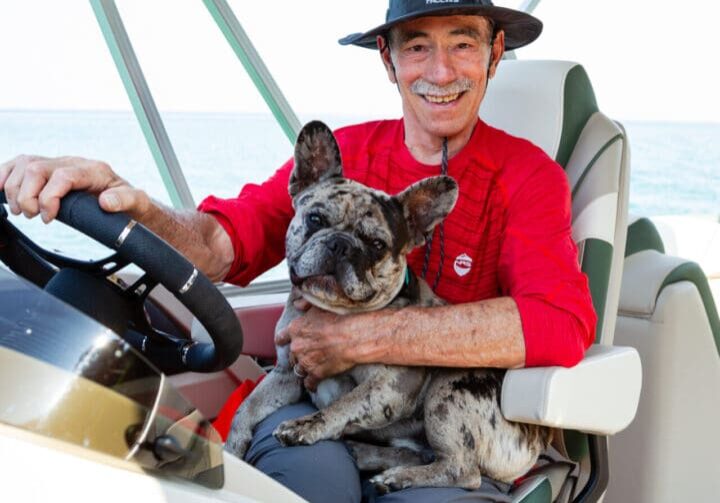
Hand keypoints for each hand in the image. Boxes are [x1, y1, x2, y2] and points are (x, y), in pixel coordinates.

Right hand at [0, 155, 148, 222]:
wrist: (128, 201)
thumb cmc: (130, 203)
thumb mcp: (137, 202)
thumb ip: (125, 200)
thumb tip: (106, 202)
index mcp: (94, 170)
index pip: (62, 175)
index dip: (49, 197)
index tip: (48, 217)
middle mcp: (73, 163)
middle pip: (36, 168)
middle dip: (27, 195)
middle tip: (33, 216)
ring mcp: (59, 164)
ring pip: (24, 164)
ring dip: (14, 189)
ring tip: (23, 211)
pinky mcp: (48, 170)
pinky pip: (19, 165)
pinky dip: (5, 176)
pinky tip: (2, 191)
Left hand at [276, 303, 357, 390]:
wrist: (353, 335)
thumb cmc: (340, 318)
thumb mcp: (320, 305)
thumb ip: (306, 303)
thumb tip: (297, 304)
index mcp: (296, 329)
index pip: (282, 337)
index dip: (283, 340)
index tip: (284, 342)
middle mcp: (297, 346)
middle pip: (292, 355)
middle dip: (298, 354)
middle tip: (306, 353)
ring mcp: (305, 361)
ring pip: (298, 369)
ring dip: (304, 368)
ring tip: (310, 368)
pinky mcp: (316, 374)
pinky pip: (309, 383)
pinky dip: (311, 384)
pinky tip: (314, 384)